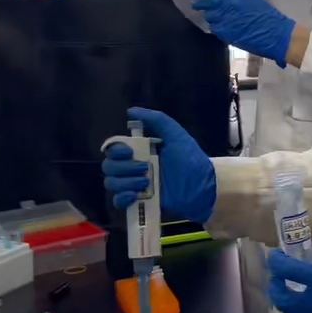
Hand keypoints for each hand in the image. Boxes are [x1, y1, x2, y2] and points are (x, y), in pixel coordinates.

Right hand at [102, 107, 216, 223]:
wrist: (202, 186)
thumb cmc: (189, 158)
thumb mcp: (175, 135)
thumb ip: (157, 120)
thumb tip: (131, 111)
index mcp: (140, 150)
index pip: (113, 149)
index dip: (116, 151)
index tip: (130, 152)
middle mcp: (133, 166)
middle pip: (109, 166)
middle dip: (124, 168)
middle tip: (145, 169)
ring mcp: (135, 185)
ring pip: (111, 183)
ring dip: (125, 183)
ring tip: (146, 183)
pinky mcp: (139, 201)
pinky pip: (118, 201)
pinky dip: (122, 198)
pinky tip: (135, 196)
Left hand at [190, 0, 296, 66]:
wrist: (275, 34)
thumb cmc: (268, 15)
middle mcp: (228, 3)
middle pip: (207, 1)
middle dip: (199, 2)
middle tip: (195, 3)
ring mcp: (225, 19)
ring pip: (209, 16)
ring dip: (209, 16)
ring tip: (210, 17)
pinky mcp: (225, 32)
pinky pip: (214, 28)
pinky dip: (216, 27)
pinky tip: (220, 27)